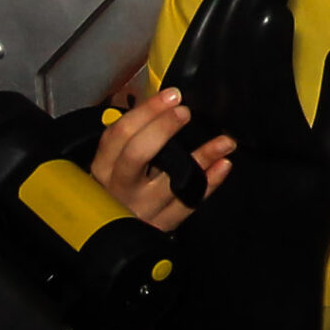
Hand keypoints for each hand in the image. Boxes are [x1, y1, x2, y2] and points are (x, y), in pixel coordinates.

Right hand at [90, 88, 233, 230]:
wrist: (114, 234)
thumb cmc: (119, 186)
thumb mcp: (114, 161)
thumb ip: (132, 132)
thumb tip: (154, 98)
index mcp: (104, 167)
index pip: (119, 134)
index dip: (146, 111)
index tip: (170, 95)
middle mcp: (120, 187)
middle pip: (137, 154)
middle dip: (162, 128)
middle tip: (184, 112)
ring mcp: (142, 208)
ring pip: (172, 181)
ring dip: (202, 157)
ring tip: (224, 141)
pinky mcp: (163, 224)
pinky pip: (190, 203)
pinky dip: (209, 183)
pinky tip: (223, 164)